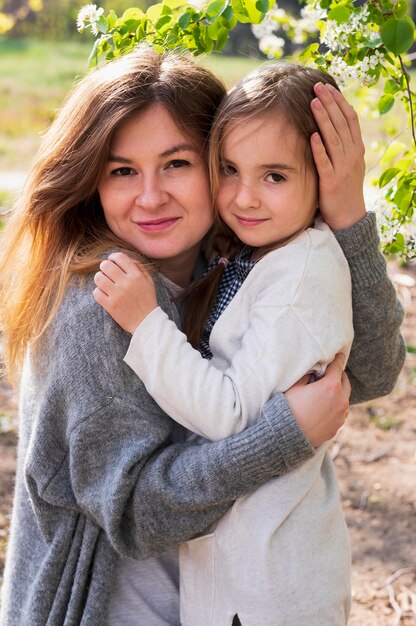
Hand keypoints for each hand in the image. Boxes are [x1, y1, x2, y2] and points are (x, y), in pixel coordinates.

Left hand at [93, 252, 156, 333]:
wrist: (146, 322)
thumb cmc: (147, 300)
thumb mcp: (148, 281)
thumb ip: (138, 267)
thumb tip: (122, 259)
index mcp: (136, 276)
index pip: (119, 257)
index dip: (113, 258)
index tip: (112, 262)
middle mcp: (126, 283)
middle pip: (105, 265)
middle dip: (104, 268)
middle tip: (107, 274)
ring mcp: (117, 295)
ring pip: (98, 278)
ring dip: (100, 279)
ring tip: (104, 284)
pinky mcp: (110, 306)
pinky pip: (96, 292)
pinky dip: (98, 293)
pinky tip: (104, 295)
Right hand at [285, 353, 350, 447]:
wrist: (287, 436)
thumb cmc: (289, 408)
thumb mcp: (295, 386)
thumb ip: (308, 375)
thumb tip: (314, 372)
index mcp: (331, 386)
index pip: (337, 367)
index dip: (337, 359)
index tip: (339, 354)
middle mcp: (341, 400)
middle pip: (345, 382)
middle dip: (339, 375)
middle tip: (333, 372)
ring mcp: (340, 415)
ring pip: (345, 398)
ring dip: (339, 392)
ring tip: (330, 390)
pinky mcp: (337, 427)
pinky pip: (340, 412)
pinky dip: (336, 406)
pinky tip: (327, 406)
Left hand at [310, 82, 365, 229]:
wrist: (349, 216)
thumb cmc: (343, 188)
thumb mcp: (348, 163)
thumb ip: (343, 145)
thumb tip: (331, 124)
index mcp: (356, 149)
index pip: (350, 118)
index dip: (339, 101)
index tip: (328, 86)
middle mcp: (352, 155)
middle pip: (342, 124)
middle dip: (330, 103)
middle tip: (317, 86)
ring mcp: (343, 168)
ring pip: (334, 139)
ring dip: (324, 119)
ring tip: (313, 102)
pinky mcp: (331, 182)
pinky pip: (325, 162)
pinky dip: (319, 148)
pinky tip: (312, 135)